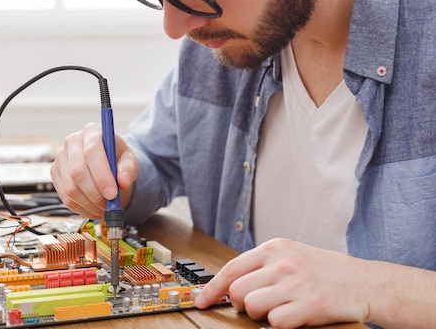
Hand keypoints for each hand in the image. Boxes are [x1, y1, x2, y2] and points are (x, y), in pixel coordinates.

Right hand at [50, 122, 137, 219]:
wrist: (104, 160)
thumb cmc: (116, 157)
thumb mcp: (129, 159)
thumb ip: (128, 169)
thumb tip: (123, 182)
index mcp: (91, 131)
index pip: (92, 152)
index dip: (101, 176)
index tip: (112, 194)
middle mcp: (72, 142)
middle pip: (78, 172)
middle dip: (95, 194)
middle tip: (109, 206)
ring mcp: (60, 157)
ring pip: (70, 188)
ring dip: (89, 204)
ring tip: (104, 209)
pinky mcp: (55, 173)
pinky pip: (65, 197)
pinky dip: (81, 208)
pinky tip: (94, 209)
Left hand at [195, 238, 369, 327]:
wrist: (367, 283)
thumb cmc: (327, 271)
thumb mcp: (292, 256)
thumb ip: (262, 267)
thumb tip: (229, 286)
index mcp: (275, 248)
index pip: (231, 269)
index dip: (212, 289)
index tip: (202, 301)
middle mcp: (283, 262)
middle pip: (238, 291)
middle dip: (244, 305)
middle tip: (259, 307)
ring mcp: (297, 282)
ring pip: (253, 306)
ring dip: (262, 315)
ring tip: (280, 310)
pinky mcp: (311, 303)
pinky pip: (276, 322)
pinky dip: (281, 324)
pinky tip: (295, 316)